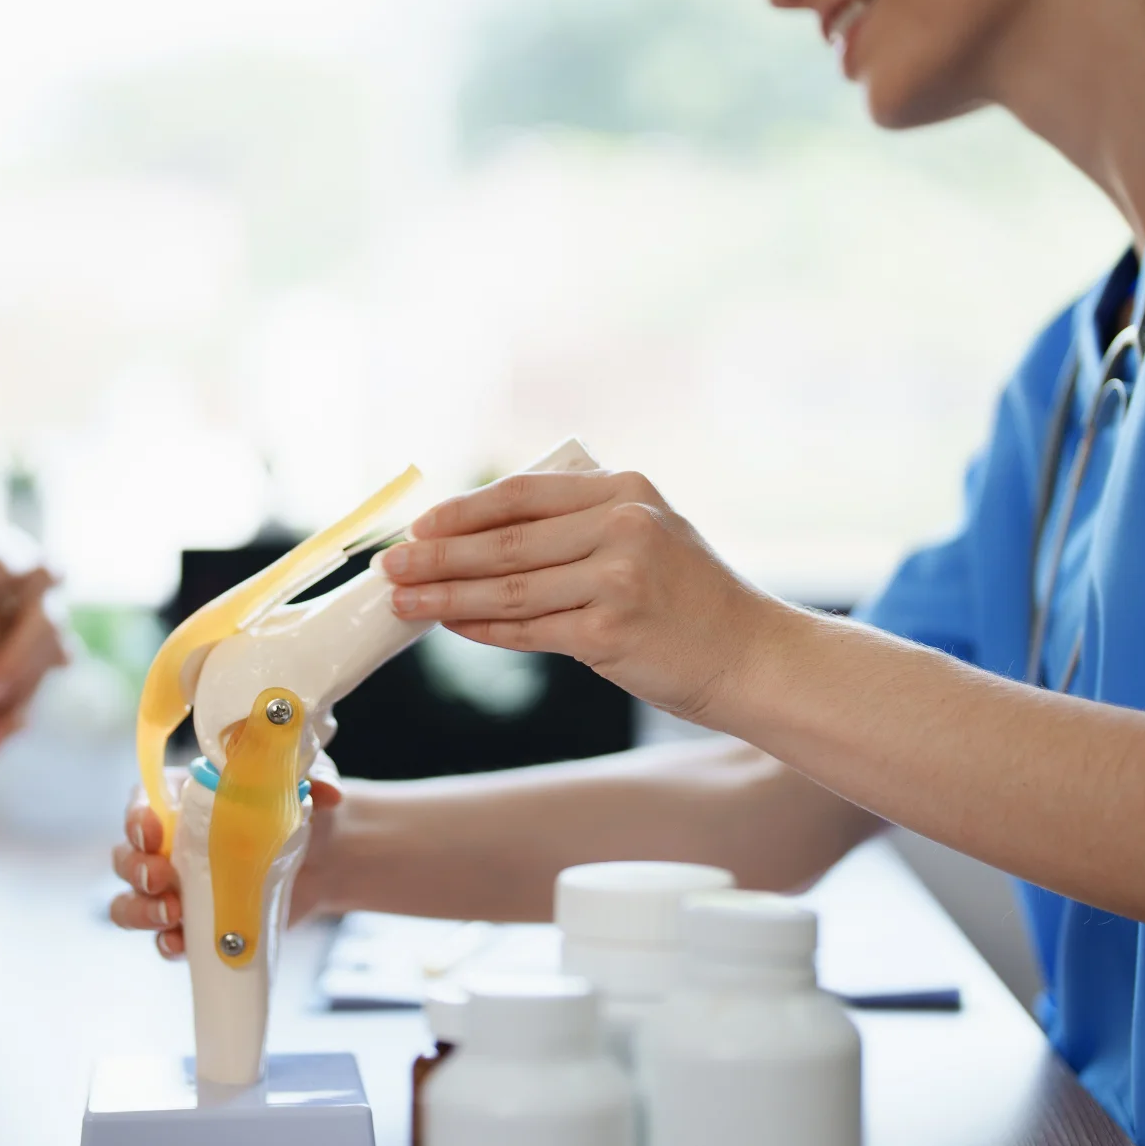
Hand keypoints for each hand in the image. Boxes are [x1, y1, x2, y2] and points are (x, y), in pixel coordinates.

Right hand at [111, 757, 346, 958]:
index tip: (152, 830)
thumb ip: (313, 776)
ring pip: (132, 902)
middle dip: (136, 869)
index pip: (141, 805)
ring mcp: (178, 887)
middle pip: (127, 857)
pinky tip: (179, 945)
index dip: (136, 818)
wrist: (325, 860)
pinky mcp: (195, 923)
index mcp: (182, 800)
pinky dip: (166, 944)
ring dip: (141, 910)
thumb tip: (328, 792)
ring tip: (170, 914)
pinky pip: (164, 938)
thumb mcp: (304, 782)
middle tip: (162, 877)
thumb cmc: (300, 810)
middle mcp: (169, 844)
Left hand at [379, 470, 781, 722]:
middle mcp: (622, 526)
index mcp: (626, 490)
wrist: (751, 655)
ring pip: (508, 589)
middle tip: (392, 565)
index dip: (463, 509)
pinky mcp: (609, 631)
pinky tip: (452, 625)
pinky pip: (528, 630)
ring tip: (404, 600)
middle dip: (438, 554)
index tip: (420, 524)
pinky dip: (483, 628)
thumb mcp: (652, 533)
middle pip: (505, 542)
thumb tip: (487, 532)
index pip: (523, 493)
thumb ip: (584, 522)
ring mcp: (617, 579)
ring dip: (445, 595)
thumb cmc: (693, 600)